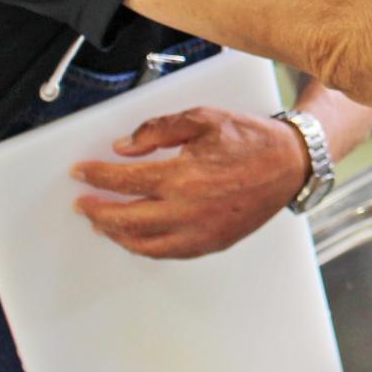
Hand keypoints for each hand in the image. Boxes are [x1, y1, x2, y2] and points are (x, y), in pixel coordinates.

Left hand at [71, 106, 309, 258]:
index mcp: (183, 176)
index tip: (80, 173)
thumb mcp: (202, 119)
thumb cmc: (250, 140)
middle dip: (97, 211)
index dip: (96, 176)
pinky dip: (144, 247)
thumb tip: (124, 147)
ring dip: (116, 234)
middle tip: (82, 203)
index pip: (124, 180)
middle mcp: (188, 209)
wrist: (290, 164)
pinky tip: (135, 237)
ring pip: (143, 243)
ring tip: (102, 224)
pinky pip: (168, 253)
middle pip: (125, 218)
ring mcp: (200, 232)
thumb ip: (158, 130)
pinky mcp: (212, 243)